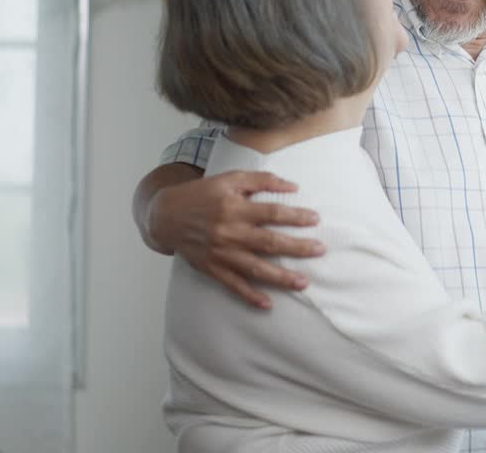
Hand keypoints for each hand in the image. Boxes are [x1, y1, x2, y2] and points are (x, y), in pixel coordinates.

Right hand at [149, 171, 323, 308]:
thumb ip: (262, 180)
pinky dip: (250, 296)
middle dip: (296, 248)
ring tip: (304, 283)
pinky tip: (268, 304)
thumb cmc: (203, 194)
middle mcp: (228, 232)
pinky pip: (233, 285)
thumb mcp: (230, 179)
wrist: (165, 216)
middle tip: (320, 250)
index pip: (271, 213)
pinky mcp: (212, 268)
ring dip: (280, 278)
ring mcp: (220, 253)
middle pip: (268, 242)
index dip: (294, 216)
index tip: (315, 219)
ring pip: (254, 268)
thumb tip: (293, 186)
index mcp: (234, 208)